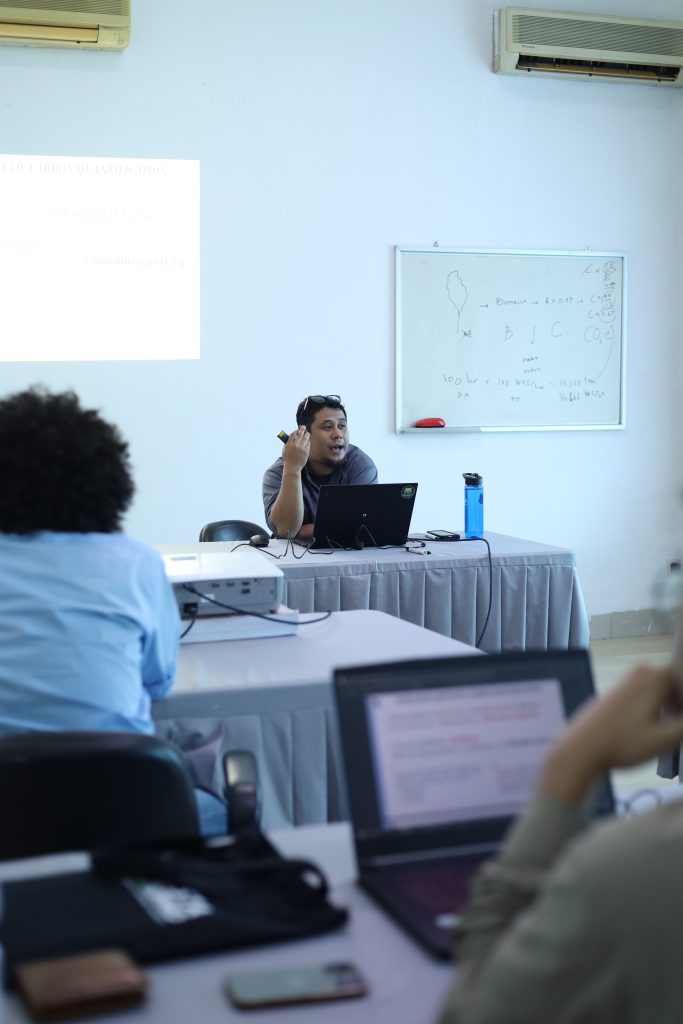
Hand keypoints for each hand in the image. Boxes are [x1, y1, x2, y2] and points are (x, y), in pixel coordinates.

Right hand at [282, 425, 309, 471]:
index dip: (296, 431)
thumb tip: (291, 437)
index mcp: (289, 444)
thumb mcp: (284, 450)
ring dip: (307, 434)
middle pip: (300, 434)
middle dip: (302, 429)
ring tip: (307, 433)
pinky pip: (308, 444)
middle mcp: (295, 445)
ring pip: (305, 438)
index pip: (293, 434)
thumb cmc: (287, 459)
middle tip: (303, 427)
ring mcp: (301, 448)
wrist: (292, 467)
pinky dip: (308, 441)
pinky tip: (308, 440)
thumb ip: (287, 443)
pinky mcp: (306, 451)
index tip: (297, 430)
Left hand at [540, 665, 682, 803]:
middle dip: (679, 710)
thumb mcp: (667, 738)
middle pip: (679, 688)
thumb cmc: (623, 743)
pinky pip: (651, 697)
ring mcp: (630, 679)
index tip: (679, 729)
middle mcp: (644, 671)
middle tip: (676, 734)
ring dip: (673, 712)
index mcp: (657, 675)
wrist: (581, 749)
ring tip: (671, 735)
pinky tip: (656, 731)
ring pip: (666, 694)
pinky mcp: (621, 691)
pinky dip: (659, 711)